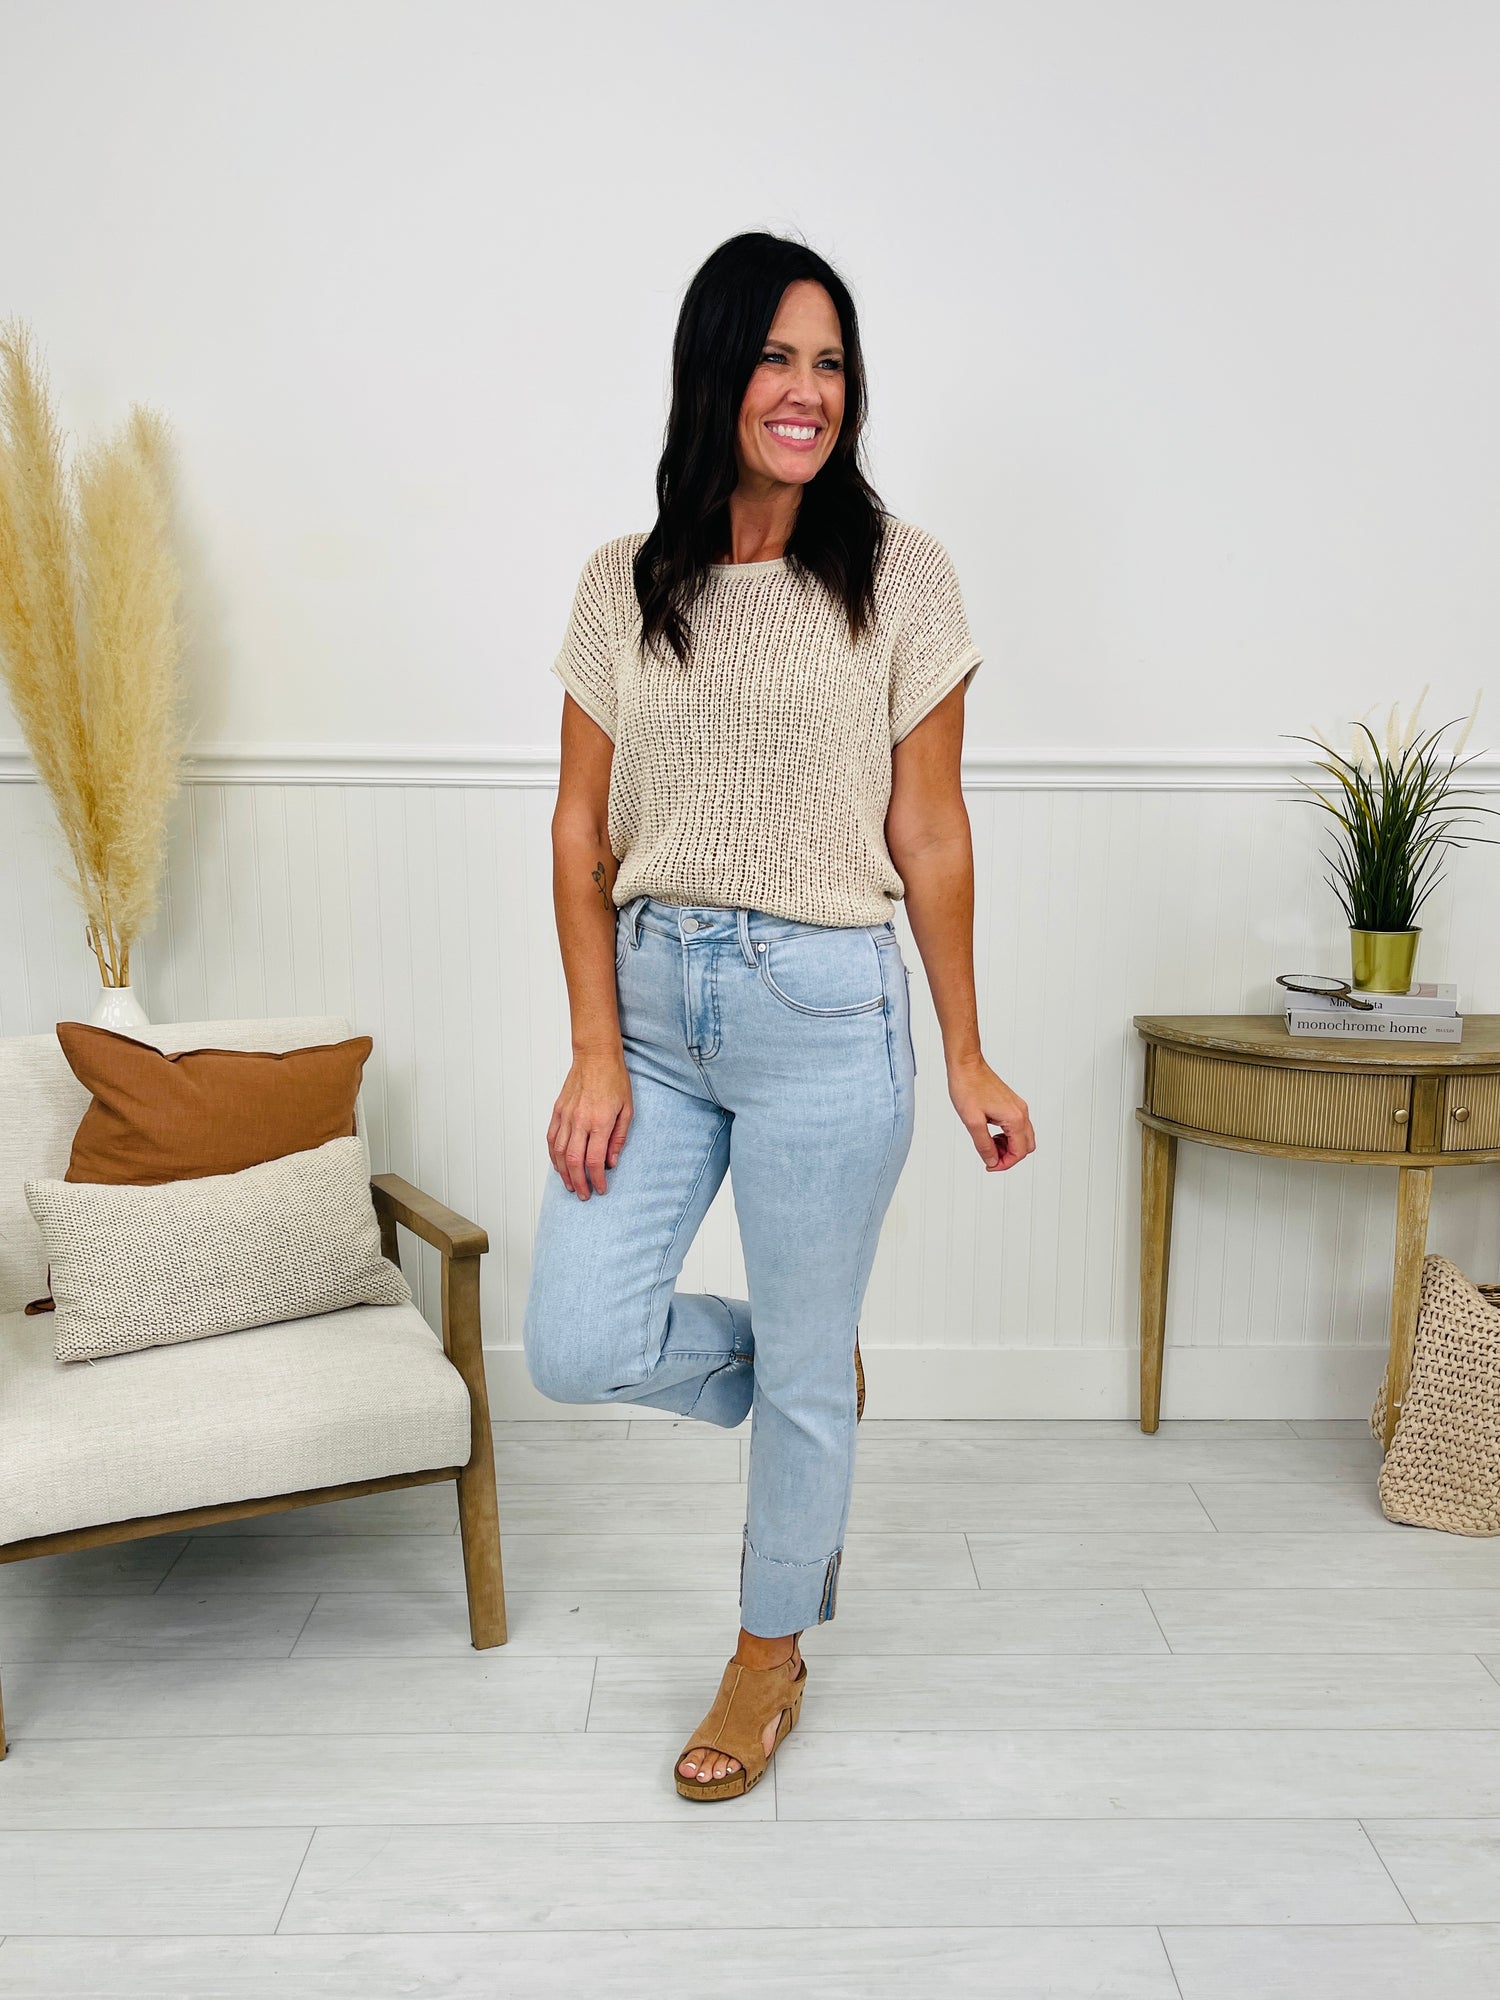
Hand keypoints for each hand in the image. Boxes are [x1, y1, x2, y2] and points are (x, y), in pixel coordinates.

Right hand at [547, 1050, 632, 1197]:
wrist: (595, 1056)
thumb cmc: (614, 1080)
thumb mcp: (627, 1109)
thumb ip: (619, 1138)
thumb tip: (612, 1162)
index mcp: (601, 1122)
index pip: (595, 1160)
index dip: (597, 1179)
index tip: (601, 1189)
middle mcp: (580, 1121)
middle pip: (574, 1161)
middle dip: (578, 1183)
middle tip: (583, 1195)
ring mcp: (566, 1116)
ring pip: (558, 1153)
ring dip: (563, 1173)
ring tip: (570, 1185)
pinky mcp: (557, 1111)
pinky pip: (551, 1139)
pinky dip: (553, 1156)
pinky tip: (558, 1165)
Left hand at [947, 1054, 1034, 1171]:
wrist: (966, 1065)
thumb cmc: (968, 1087)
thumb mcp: (972, 1122)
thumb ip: (984, 1145)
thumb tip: (992, 1161)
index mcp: (1014, 1118)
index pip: (1019, 1152)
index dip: (1005, 1164)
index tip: (989, 1165)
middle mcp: (1021, 1112)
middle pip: (1026, 1147)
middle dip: (1009, 1156)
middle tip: (989, 1157)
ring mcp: (1018, 1107)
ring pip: (1023, 1137)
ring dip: (1008, 1146)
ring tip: (988, 1144)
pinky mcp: (1011, 1103)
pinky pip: (1016, 1126)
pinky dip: (1007, 1136)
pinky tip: (990, 1133)